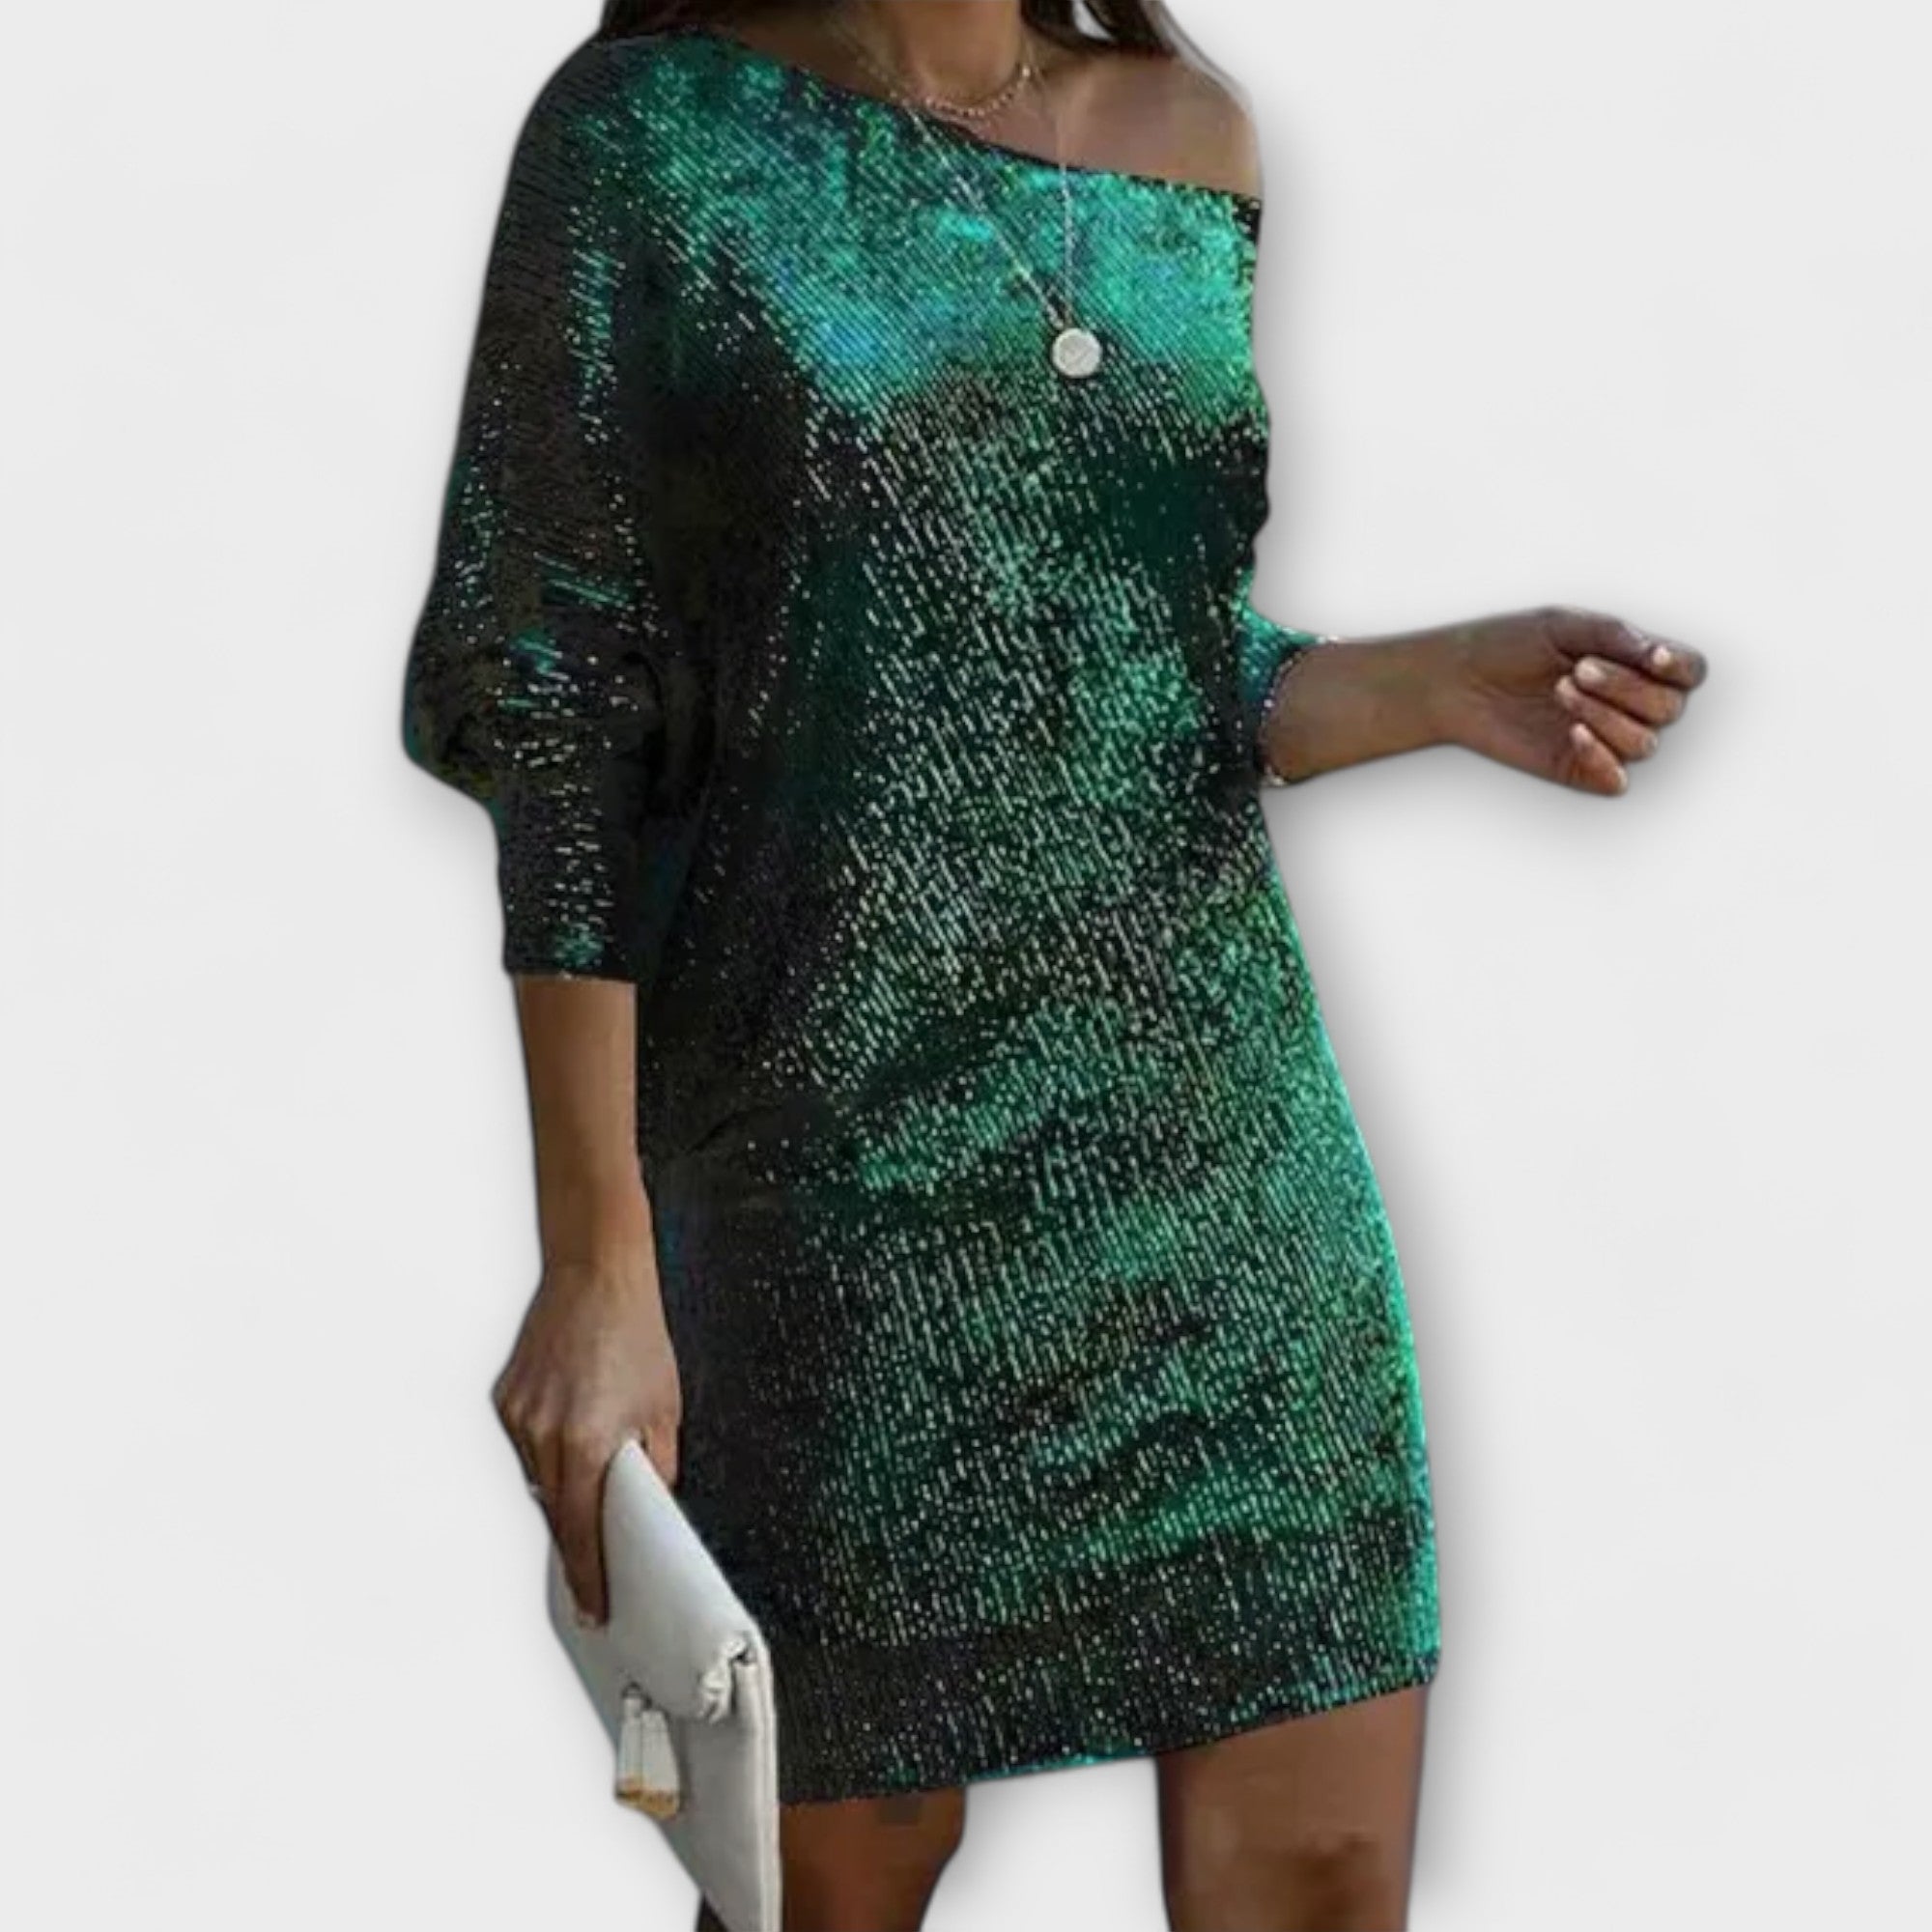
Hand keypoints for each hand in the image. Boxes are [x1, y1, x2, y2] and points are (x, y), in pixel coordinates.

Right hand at [492, 1243, 682, 1626]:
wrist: (596, 1271)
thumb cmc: (634, 1331)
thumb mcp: (664, 1406)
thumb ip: (656, 1465)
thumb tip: (650, 1505)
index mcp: (586, 1443)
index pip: (581, 1532)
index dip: (588, 1577)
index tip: (593, 1608)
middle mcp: (543, 1435)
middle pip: (558, 1509)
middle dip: (579, 1533)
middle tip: (601, 1554)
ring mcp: (518, 1417)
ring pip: (540, 1476)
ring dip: (565, 1483)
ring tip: (595, 1459)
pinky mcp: (506, 1398)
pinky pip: (527, 1443)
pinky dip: (549, 1447)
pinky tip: (574, 1421)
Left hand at [1435, 604, 1707, 792]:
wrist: (1457, 680)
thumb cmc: (1507, 646)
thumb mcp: (1563, 625)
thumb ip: (1617, 636)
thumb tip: (1661, 654)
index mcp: (1633, 663)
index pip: (1689, 673)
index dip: (1682, 668)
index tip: (1654, 657)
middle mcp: (1628, 703)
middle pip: (1669, 708)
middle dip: (1627, 687)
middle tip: (1577, 669)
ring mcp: (1606, 738)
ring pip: (1645, 743)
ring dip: (1606, 715)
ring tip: (1560, 691)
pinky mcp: (1580, 769)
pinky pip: (1617, 780)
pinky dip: (1600, 758)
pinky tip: (1571, 733)